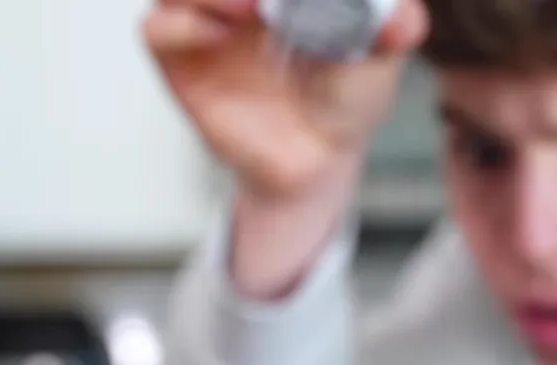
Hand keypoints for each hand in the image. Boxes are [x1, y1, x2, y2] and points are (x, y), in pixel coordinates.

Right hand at [142, 0, 427, 197]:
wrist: (318, 158)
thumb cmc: (345, 94)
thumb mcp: (384, 50)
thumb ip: (395, 23)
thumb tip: (399, 17)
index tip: (291, 1)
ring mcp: (203, 19)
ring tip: (250, 6)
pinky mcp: (180, 61)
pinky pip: (157, 29)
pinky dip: (183, 23)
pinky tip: (221, 34)